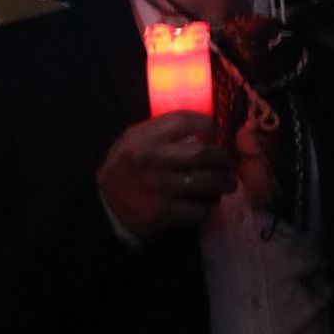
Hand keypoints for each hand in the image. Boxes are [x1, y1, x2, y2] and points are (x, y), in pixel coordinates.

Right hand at [96, 112, 236, 241]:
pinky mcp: (164, 213)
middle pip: (202, 153)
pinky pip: (198, 209)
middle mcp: (152, 160)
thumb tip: (199, 127)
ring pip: (206, 183)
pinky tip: (206, 204)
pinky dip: (207, 207)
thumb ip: (161, 132)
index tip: (217, 131)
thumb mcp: (132, 142)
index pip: (184, 121)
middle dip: (223, 158)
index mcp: (143, 138)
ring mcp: (159, 188)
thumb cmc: (124, 170)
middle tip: (228, 163)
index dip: (207, 124)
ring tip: (227, 184)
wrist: (105, 208)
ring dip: (223, 184)